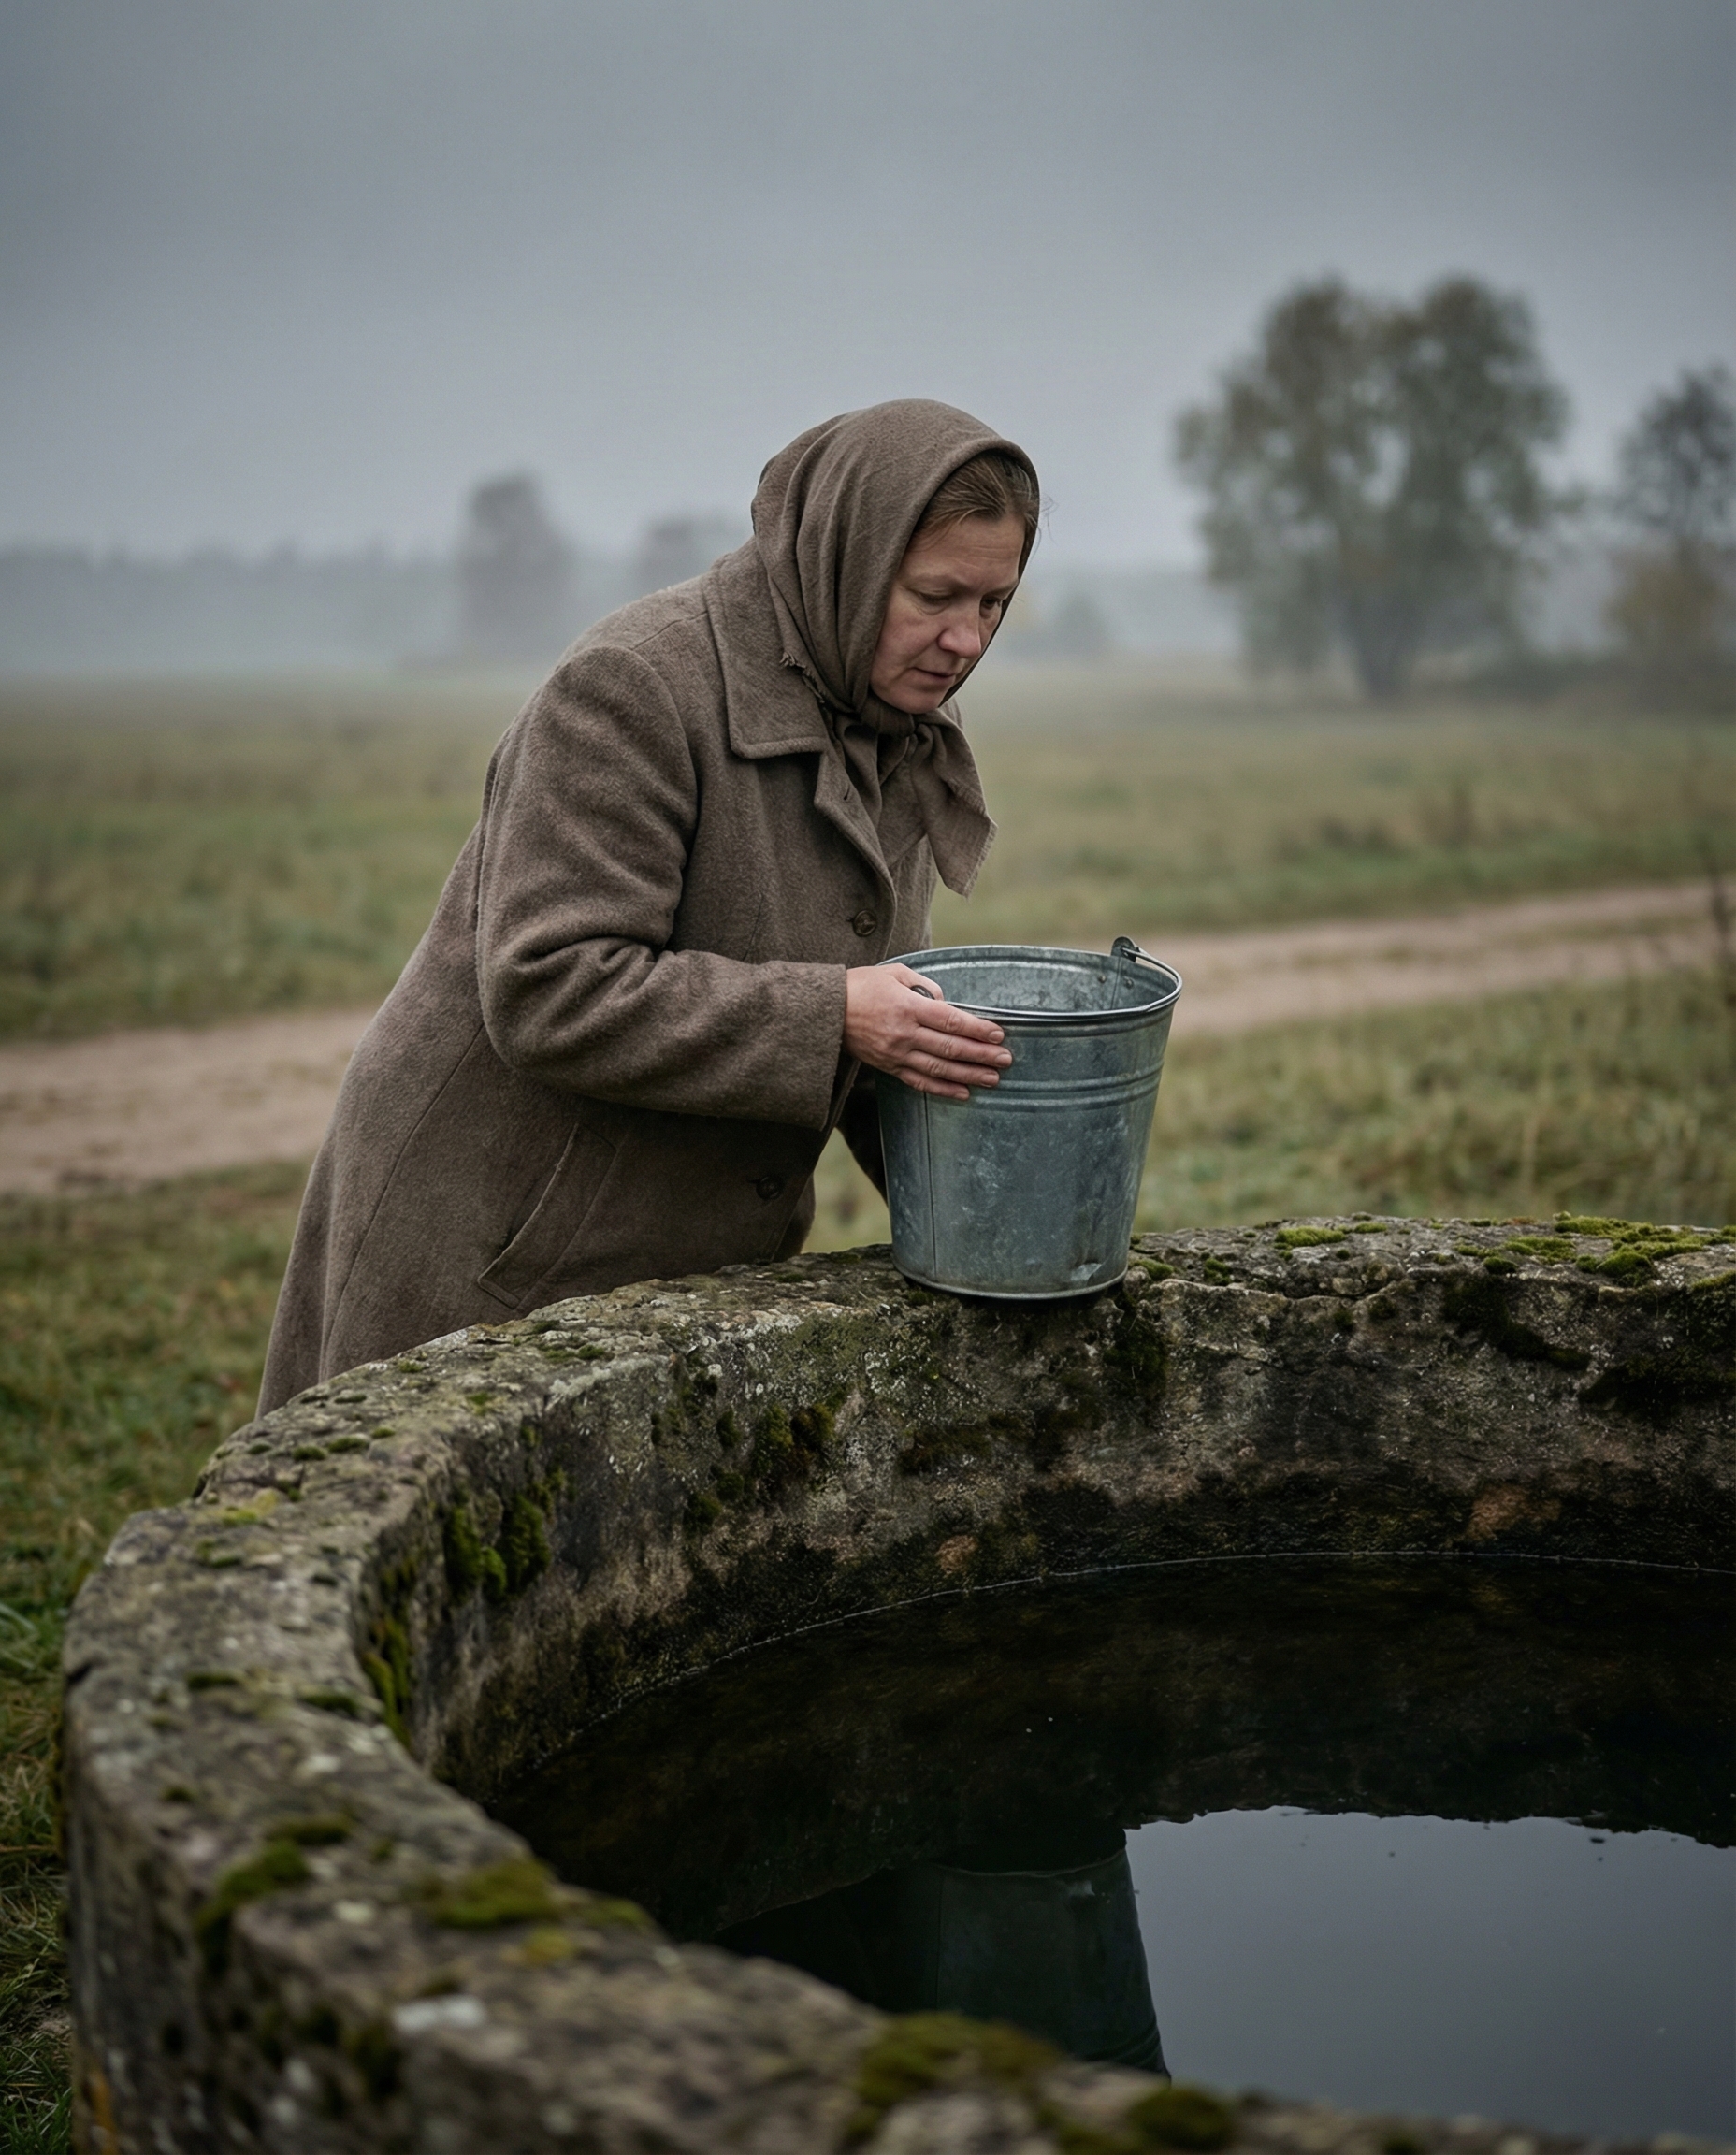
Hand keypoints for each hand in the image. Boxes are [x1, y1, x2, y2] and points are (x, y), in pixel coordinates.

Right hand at [843, 965, 1011, 1100]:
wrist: (825, 1011)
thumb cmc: (861, 986)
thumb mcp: (895, 973)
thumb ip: (925, 985)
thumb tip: (947, 1002)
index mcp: (908, 1007)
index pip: (952, 1021)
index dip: (978, 1029)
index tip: (999, 1034)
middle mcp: (904, 1033)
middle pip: (951, 1047)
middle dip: (982, 1054)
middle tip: (1006, 1060)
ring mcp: (896, 1053)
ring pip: (939, 1068)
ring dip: (969, 1075)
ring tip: (993, 1079)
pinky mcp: (888, 1067)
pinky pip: (919, 1081)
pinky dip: (943, 1089)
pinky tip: (963, 1092)